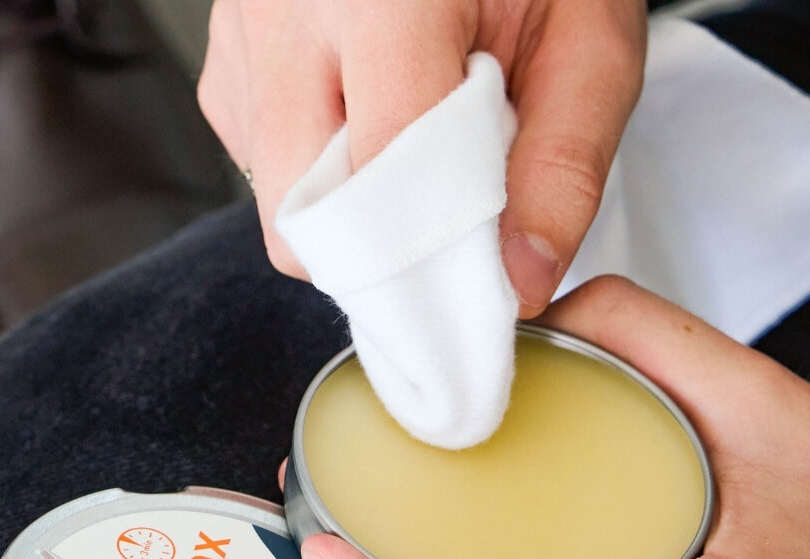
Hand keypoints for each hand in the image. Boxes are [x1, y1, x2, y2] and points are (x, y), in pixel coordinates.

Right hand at [197, 0, 646, 314]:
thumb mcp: (587, 34)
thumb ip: (563, 158)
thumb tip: (520, 279)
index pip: (383, 179)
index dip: (435, 248)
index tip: (480, 281)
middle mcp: (286, 9)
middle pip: (301, 217)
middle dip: (376, 244)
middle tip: (448, 205)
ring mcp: (239, 31)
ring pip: (271, 196)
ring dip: (346, 204)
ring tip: (410, 132)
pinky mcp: (223, 54)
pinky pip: (255, 157)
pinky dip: (317, 165)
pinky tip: (366, 108)